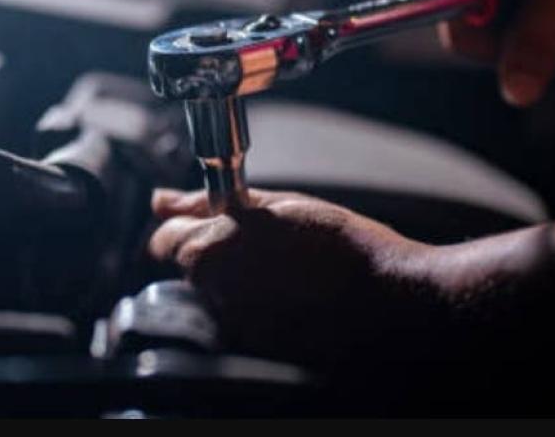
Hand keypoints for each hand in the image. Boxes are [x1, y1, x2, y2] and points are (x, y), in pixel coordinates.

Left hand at [148, 187, 449, 367]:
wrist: (394, 306)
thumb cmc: (343, 248)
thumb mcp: (276, 208)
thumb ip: (207, 204)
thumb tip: (160, 199)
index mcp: (210, 252)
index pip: (164, 240)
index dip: (188, 228)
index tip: (212, 227)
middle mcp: (213, 297)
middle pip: (188, 271)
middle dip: (211, 257)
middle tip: (260, 249)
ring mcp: (233, 331)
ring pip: (212, 298)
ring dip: (233, 285)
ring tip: (284, 275)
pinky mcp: (254, 355)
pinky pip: (237, 325)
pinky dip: (255, 312)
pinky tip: (290, 302)